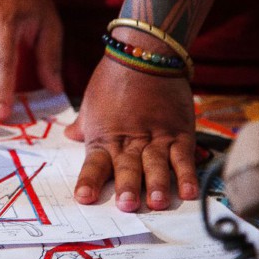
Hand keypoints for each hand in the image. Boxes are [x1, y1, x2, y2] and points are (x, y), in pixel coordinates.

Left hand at [64, 57, 198, 211]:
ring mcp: (156, 136)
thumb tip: (70, 136)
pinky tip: (188, 192)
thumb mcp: (91, 102)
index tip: (84, 198)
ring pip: (156, 164)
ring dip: (157, 183)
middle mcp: (129, 140)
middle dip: (127, 187)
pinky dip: (187, 174)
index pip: (94, 163)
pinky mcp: (179, 131)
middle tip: (128, 205)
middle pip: (127, 167)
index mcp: (104, 137)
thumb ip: (84, 125)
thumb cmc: (113, 77)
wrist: (144, 52)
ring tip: (158, 202)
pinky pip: (184, 156)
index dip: (89, 181)